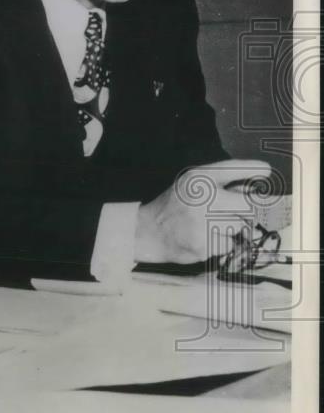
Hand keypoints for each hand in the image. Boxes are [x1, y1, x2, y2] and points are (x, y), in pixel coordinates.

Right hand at [134, 160, 283, 264]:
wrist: (148, 232)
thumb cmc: (175, 207)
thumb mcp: (191, 186)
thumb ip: (220, 185)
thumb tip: (253, 190)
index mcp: (197, 178)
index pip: (234, 168)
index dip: (253, 168)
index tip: (266, 170)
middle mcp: (201, 196)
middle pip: (247, 204)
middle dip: (243, 210)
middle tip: (229, 213)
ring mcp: (202, 221)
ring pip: (240, 226)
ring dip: (231, 229)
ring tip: (210, 226)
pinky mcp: (204, 244)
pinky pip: (229, 244)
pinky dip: (222, 244)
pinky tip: (204, 238)